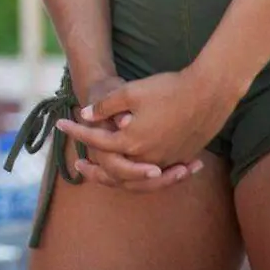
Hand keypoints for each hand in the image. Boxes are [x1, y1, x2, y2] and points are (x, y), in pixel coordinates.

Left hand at [66, 75, 205, 191]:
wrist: (209, 93)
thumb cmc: (168, 89)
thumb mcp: (131, 92)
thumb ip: (106, 106)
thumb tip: (86, 115)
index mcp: (132, 141)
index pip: (96, 141)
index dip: (76, 132)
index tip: (61, 124)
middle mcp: (147, 157)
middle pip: (114, 172)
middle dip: (93, 169)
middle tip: (77, 165)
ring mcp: (165, 160)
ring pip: (135, 180)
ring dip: (116, 178)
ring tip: (103, 174)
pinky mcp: (180, 157)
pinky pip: (155, 175)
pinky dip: (140, 178)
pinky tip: (133, 172)